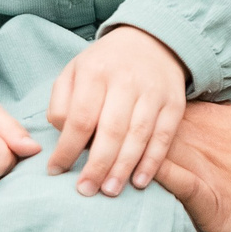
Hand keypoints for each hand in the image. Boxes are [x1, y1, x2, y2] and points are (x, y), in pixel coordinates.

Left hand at [47, 26, 188, 196]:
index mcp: (96, 72)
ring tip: (110, 190)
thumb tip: (63, 136)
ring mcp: (153, 91)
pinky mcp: (174, 103)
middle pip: (111, 130)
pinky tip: (140, 181)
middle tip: (86, 190)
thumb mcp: (74, 72)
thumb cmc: (104, 65)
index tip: (56, 170)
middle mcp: (126, 80)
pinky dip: (153, 161)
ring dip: (124, 167)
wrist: (151, 41)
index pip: (80, 118)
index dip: (67, 149)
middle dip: (98, 165)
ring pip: (139, 135)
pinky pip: (164, 136)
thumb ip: (61, 103)